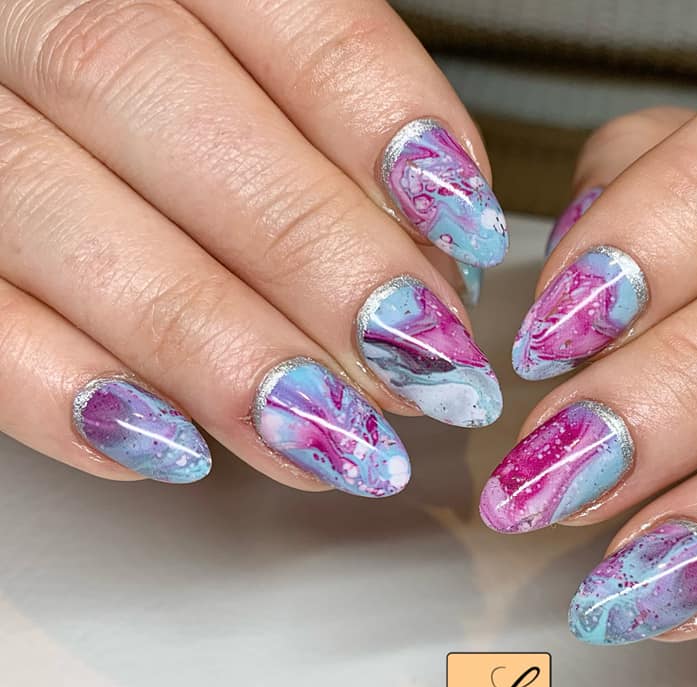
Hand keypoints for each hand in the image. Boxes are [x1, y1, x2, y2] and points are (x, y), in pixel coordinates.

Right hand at [0, 0, 506, 493]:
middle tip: (425, 372)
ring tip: (337, 441)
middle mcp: (26, 3)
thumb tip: (437, 262)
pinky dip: (61, 389)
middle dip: (317, 259)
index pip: (290, 15)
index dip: (386, 126)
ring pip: (58, 208)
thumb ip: (330, 133)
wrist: (18, 86)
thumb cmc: (169, 91)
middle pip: (162, 102)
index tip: (468, 235)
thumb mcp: (252, 67)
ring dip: (215, 347)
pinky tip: (176, 448)